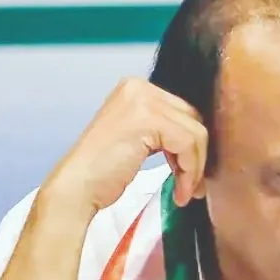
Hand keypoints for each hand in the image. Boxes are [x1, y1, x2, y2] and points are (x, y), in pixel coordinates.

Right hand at [42, 78, 208, 215]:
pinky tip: (179, 192)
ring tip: (185, 192)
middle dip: (197, 156)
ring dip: (195, 168)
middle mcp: (139, 87)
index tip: (190, 173)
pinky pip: (188, 144)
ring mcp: (142, 100)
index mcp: (136, 88)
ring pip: (195, 133)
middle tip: (191, 185)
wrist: (77, 188)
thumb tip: (202, 140)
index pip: (184, 112)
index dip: (193, 145)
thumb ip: (163, 128)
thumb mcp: (138, 138)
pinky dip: (190, 171)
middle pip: (193, 119)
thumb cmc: (104, 171)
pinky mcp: (147, 120)